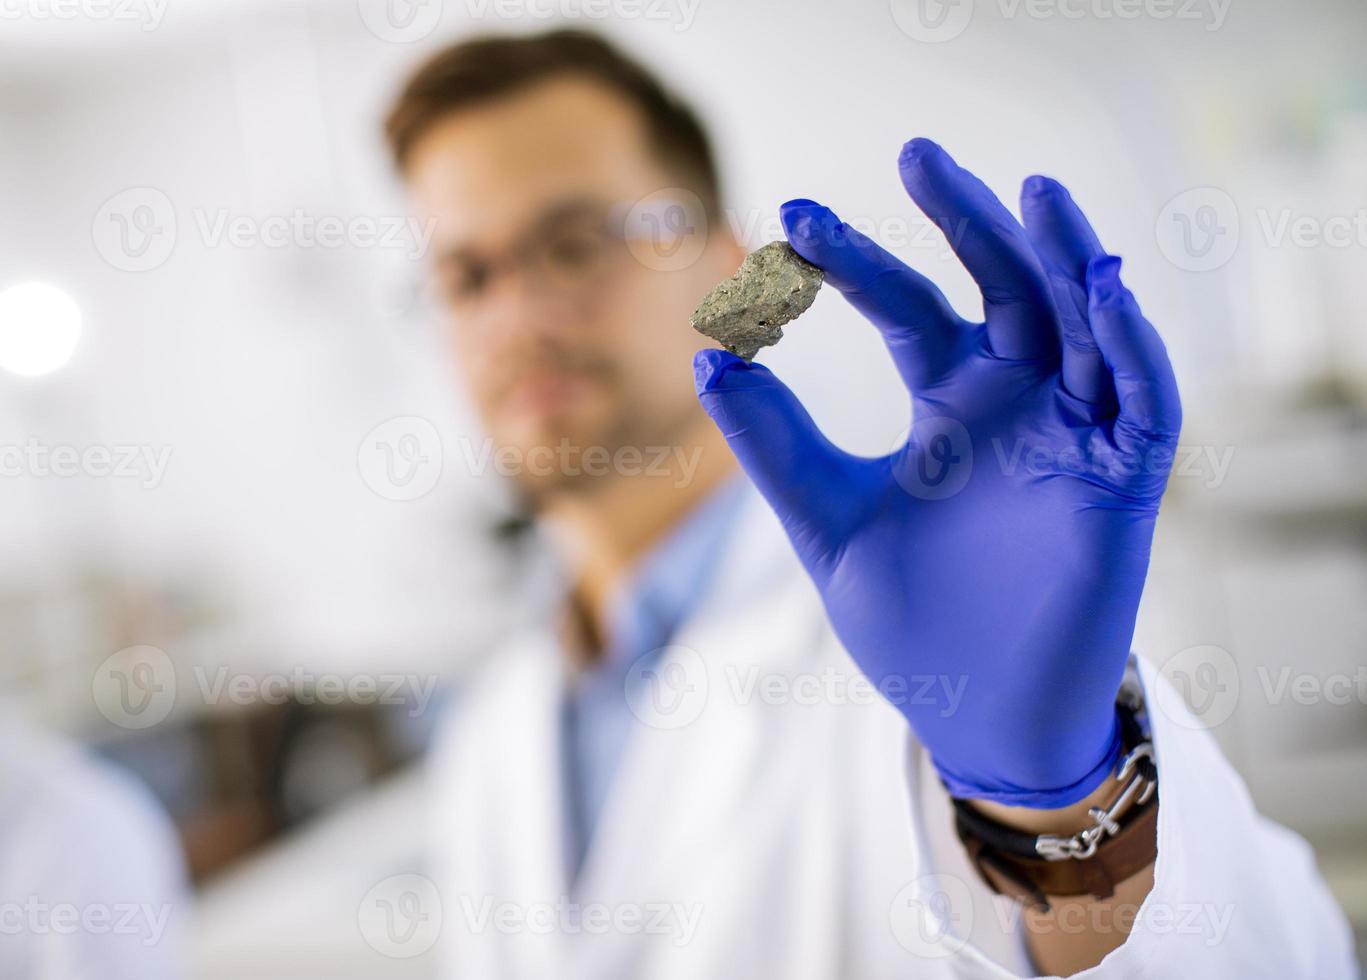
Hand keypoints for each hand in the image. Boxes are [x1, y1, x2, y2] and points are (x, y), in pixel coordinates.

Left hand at [693, 139, 1180, 807]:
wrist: (974, 716)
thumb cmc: (910, 621)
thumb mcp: (828, 523)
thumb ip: (777, 446)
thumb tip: (707, 359)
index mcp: (948, 404)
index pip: (907, 306)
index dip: (853, 263)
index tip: (786, 225)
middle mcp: (1015, 403)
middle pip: (1005, 284)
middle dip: (967, 220)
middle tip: (915, 154)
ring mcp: (1074, 436)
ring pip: (1086, 322)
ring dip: (1068, 258)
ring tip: (1033, 195)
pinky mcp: (1123, 485)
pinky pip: (1144, 401)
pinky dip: (1130, 347)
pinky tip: (1098, 289)